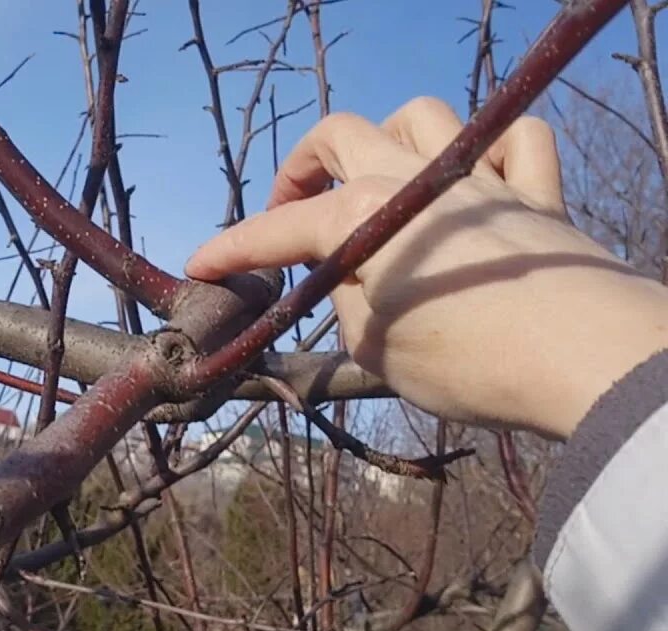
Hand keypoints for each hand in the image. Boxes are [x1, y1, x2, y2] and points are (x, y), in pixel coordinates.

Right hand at [186, 97, 667, 439]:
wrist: (582, 359)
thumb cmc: (465, 361)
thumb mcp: (373, 347)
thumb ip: (346, 303)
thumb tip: (347, 283)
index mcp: (362, 218)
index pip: (278, 229)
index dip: (231, 249)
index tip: (200, 266)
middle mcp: (413, 180)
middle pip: (340, 136)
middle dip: (304, 169)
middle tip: (294, 215)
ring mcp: (478, 180)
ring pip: (421, 117)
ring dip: (388, 141)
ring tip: (379, 185)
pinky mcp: (537, 196)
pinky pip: (516, 139)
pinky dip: (489, 149)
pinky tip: (475, 181)